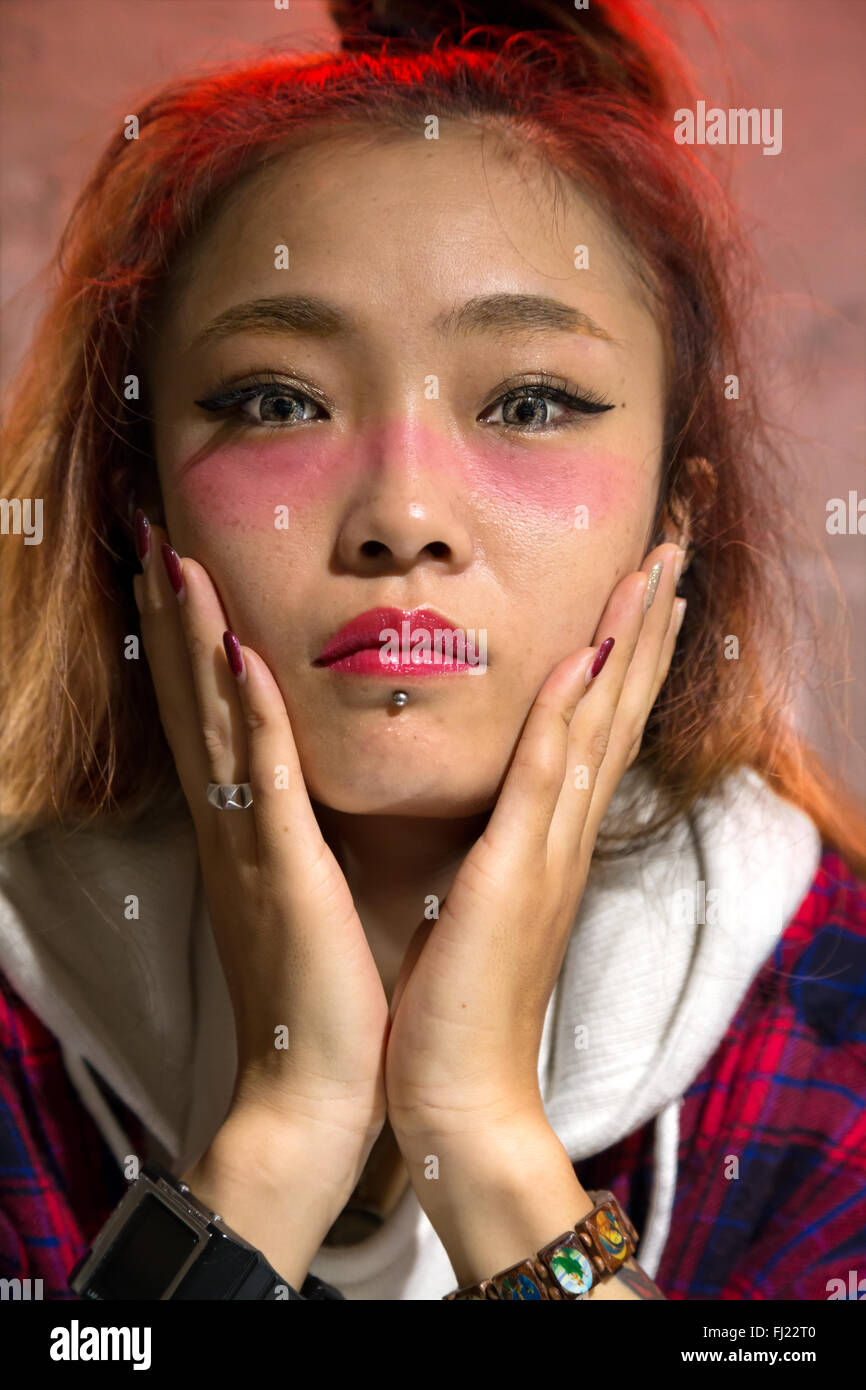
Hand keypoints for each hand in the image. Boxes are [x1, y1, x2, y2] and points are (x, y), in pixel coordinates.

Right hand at [132, 516, 389, 1178]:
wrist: (317, 1090)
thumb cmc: (324, 995)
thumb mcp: (306, 894)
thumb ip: (296, 833)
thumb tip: (306, 784)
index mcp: (246, 830)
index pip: (211, 717)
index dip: (187, 642)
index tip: (180, 572)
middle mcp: (233, 826)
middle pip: (194, 700)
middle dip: (172, 617)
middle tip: (155, 537)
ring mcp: (251, 845)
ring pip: (216, 721)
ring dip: (193, 638)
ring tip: (176, 563)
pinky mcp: (284, 872)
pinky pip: (263, 780)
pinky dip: (250, 716)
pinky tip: (237, 656)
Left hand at [384, 542, 685, 1152]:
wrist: (460, 1096)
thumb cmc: (458, 1005)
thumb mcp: (478, 905)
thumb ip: (499, 848)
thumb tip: (497, 807)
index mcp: (551, 841)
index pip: (597, 728)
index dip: (623, 655)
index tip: (640, 590)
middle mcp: (564, 836)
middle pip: (617, 710)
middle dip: (644, 626)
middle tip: (670, 551)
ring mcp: (547, 852)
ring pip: (596, 726)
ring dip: (626, 644)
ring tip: (653, 573)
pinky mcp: (511, 874)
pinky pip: (543, 777)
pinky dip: (566, 714)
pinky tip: (583, 657)